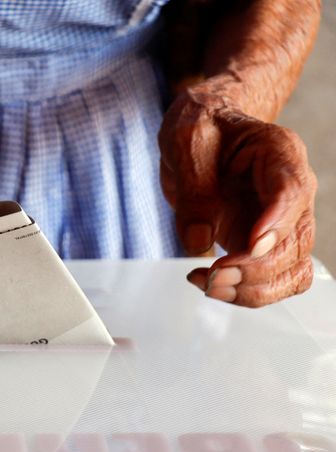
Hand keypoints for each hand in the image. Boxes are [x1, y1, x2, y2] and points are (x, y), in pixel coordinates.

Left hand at [159, 87, 315, 306]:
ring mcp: (283, 221)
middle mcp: (292, 191)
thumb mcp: (186, 142)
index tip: (249, 248)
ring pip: (293, 271)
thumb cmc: (202, 127)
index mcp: (279, 152)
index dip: (275, 224)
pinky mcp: (266, 244)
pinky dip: (246, 293)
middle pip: (296, 243)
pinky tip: (211, 284)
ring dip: (252, 290)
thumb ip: (194, 190)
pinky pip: (274, 280)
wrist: (204, 131)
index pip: (292, 191)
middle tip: (209, 274)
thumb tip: (199, 241)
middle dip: (253, 269)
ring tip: (206, 283)